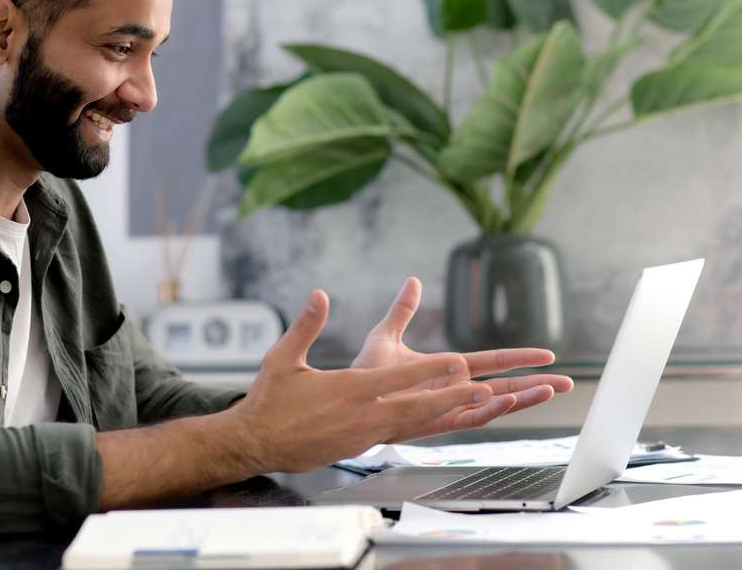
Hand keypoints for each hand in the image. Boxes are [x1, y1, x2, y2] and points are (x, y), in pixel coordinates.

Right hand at [230, 289, 499, 472]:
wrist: (256, 444)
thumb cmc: (269, 401)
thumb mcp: (282, 358)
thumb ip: (305, 326)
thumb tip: (319, 295)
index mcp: (347, 391)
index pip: (395, 379)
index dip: (429, 371)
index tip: (458, 362)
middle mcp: (362, 416)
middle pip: (416, 406)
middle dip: (453, 398)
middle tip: (486, 389)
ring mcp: (364, 435)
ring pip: (415, 424)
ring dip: (448, 413)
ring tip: (477, 406)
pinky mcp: (361, 447)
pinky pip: (402, 434)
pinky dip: (427, 426)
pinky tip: (442, 420)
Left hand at [352, 277, 573, 431]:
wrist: (343, 398)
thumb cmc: (362, 374)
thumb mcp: (385, 336)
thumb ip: (403, 310)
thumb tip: (412, 281)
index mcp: (448, 370)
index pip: (492, 363)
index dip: (519, 358)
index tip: (547, 355)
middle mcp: (453, 390)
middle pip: (503, 387)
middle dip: (535, 386)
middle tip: (567, 383)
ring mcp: (446, 407)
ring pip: (492, 405)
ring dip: (521, 399)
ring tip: (549, 391)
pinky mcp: (434, 421)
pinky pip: (467, 418)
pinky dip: (488, 410)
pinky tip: (507, 401)